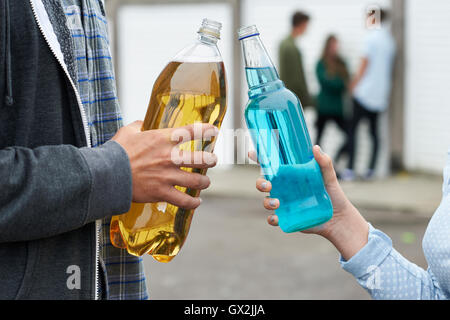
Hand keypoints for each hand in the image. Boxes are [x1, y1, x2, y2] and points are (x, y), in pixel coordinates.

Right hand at [112, 121, 217, 209]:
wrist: (106, 174)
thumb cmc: (116, 152)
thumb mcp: (128, 132)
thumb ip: (138, 126)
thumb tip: (141, 124)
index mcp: (163, 139)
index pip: (192, 131)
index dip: (206, 130)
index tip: (214, 131)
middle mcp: (170, 157)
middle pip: (201, 159)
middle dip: (211, 160)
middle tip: (212, 160)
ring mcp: (167, 176)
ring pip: (197, 181)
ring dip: (204, 182)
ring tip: (205, 182)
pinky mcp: (162, 193)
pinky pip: (184, 200)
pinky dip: (193, 202)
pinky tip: (196, 202)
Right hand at [250, 145, 368, 259]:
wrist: (338, 218)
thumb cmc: (332, 194)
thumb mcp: (329, 176)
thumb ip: (324, 162)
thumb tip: (315, 147)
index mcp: (290, 176)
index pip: (272, 165)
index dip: (260, 158)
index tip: (252, 152)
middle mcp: (284, 189)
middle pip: (263, 183)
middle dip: (260, 183)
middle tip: (268, 185)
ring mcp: (284, 204)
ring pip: (266, 201)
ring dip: (267, 201)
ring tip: (278, 203)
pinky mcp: (287, 218)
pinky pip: (273, 219)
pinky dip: (272, 219)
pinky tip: (277, 218)